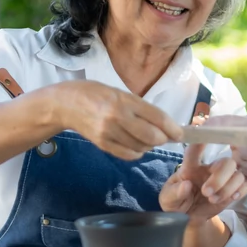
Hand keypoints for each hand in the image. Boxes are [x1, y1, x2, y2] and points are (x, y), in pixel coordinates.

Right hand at [55, 80, 182, 160]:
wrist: (66, 103)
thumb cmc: (97, 94)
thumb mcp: (121, 93)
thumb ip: (142, 108)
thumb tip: (165, 126)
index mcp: (125, 100)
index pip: (158, 118)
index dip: (173, 129)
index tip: (180, 134)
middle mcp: (118, 116)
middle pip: (152, 136)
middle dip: (163, 139)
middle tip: (164, 136)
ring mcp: (108, 132)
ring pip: (141, 147)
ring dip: (149, 146)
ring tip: (146, 138)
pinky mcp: (102, 144)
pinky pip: (128, 154)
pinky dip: (137, 152)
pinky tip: (135, 144)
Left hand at [159, 143, 246, 222]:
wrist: (187, 219)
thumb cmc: (175, 204)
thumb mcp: (168, 200)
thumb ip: (175, 193)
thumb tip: (186, 185)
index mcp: (190, 167)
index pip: (195, 150)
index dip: (201, 142)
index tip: (207, 134)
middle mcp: (209, 169)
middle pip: (226, 162)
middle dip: (219, 177)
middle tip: (206, 192)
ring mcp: (223, 179)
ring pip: (237, 173)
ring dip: (227, 188)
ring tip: (213, 200)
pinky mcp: (232, 190)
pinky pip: (244, 184)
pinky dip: (239, 191)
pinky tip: (230, 199)